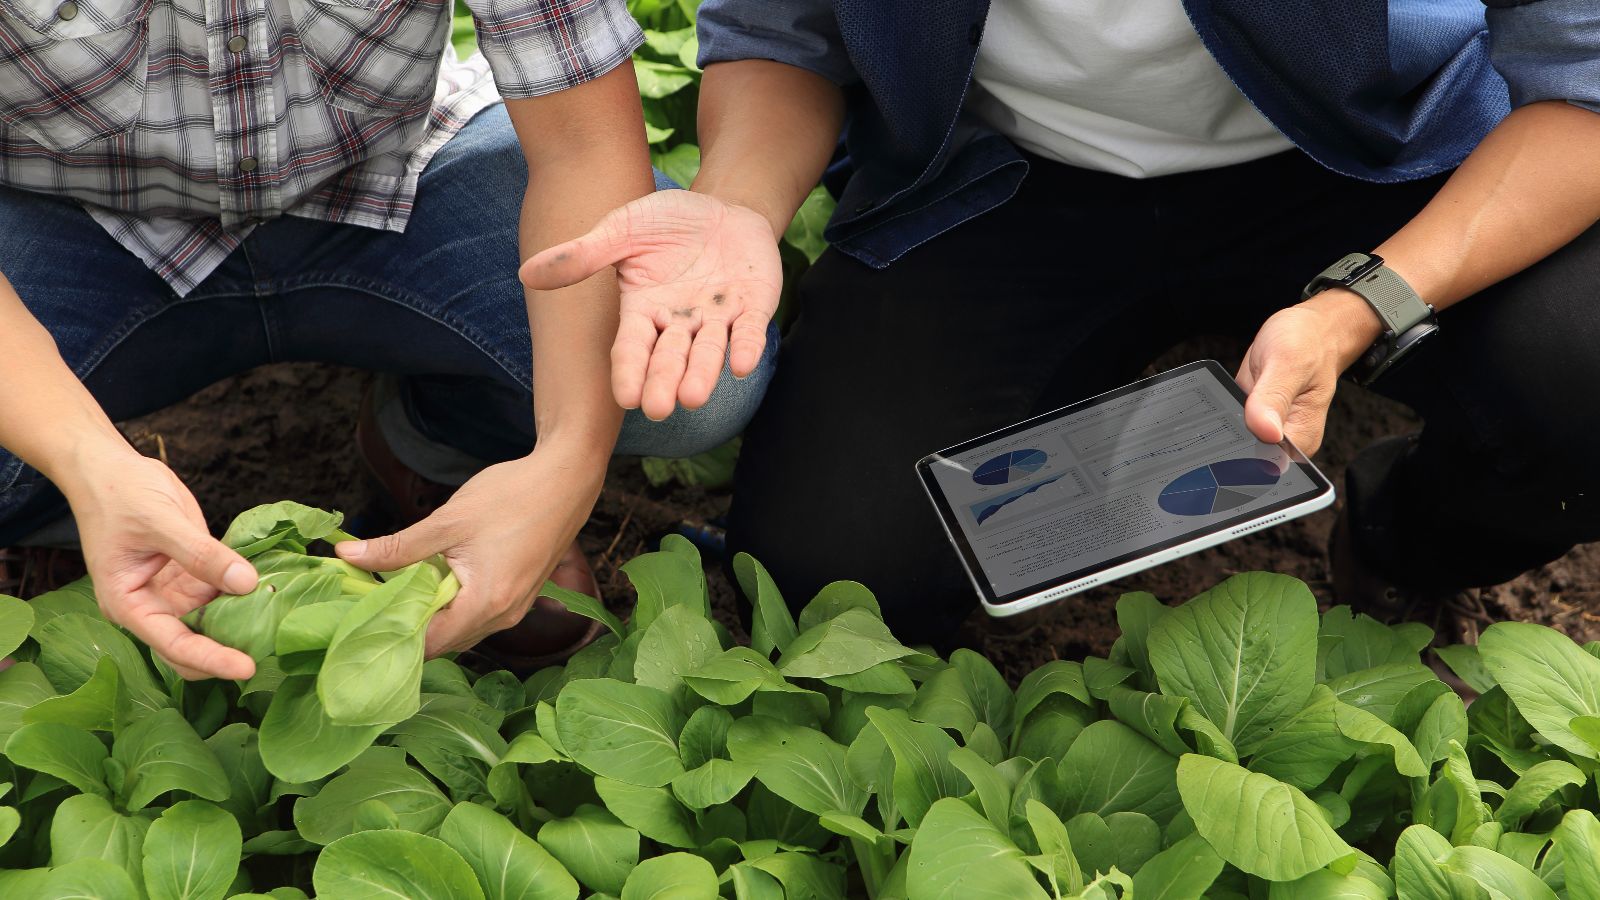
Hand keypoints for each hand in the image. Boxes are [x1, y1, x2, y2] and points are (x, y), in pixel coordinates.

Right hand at [66, 448, 258, 679]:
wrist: (110, 469)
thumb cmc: (119, 494)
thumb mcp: (161, 522)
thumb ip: (202, 554)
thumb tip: (247, 583)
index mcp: (130, 605)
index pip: (173, 645)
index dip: (211, 659)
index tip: (247, 668)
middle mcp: (153, 606)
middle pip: (194, 643)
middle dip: (228, 651)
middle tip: (272, 651)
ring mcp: (175, 592)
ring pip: (213, 621)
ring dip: (242, 624)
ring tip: (282, 627)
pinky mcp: (193, 574)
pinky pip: (222, 592)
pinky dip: (246, 594)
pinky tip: (275, 594)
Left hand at [335, 444, 604, 656]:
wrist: (567, 479)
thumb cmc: (512, 497)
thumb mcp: (447, 522)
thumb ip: (396, 547)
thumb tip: (345, 556)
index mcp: (486, 604)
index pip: (430, 644)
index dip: (394, 634)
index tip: (364, 615)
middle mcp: (505, 616)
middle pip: (446, 641)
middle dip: (411, 625)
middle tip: (374, 600)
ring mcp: (517, 607)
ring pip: (463, 627)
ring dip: (435, 613)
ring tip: (403, 585)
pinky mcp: (522, 594)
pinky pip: (480, 613)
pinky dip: (456, 603)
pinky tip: (439, 575)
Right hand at [519, 190, 782, 419]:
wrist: (721, 207)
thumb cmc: (666, 223)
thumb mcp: (621, 231)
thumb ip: (584, 255)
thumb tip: (527, 273)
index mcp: (644, 311)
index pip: (633, 348)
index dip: (630, 371)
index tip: (626, 398)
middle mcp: (680, 323)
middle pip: (670, 359)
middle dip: (664, 382)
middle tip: (657, 409)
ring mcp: (718, 318)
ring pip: (709, 353)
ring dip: (702, 374)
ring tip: (693, 398)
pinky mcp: (753, 307)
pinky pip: (750, 331)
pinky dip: (746, 346)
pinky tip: (742, 365)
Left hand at [1235, 291, 1379, 454]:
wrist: (1311, 330)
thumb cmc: (1309, 344)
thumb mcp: (1290, 363)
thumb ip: (1274, 398)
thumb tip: (1266, 432)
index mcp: (1301, 438)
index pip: (1265, 463)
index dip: (1244, 453)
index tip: (1237, 429)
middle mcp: (1283, 439)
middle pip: (1244, 454)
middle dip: (1230, 438)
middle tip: (1237, 406)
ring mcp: (1264, 428)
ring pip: (1232, 439)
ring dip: (1222, 425)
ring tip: (1235, 398)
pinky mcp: (1250, 416)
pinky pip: (1228, 421)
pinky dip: (1222, 411)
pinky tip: (1227, 396)